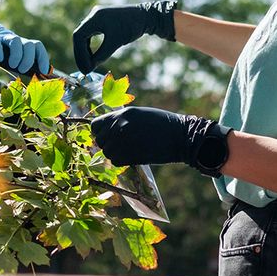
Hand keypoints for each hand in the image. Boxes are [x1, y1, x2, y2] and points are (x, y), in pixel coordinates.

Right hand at [0, 0, 49, 73]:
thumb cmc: (1, 52)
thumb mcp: (12, 59)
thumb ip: (22, 66)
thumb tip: (33, 77)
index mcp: (24, 45)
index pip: (38, 47)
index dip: (43, 58)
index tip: (44, 71)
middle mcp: (17, 40)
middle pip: (29, 45)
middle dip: (28, 59)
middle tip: (22, 69)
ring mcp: (4, 38)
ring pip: (15, 41)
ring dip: (17, 55)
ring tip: (13, 66)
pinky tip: (0, 59)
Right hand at [73, 1, 175, 72]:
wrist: (146, 16)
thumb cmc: (132, 27)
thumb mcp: (116, 42)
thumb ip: (102, 54)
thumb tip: (90, 67)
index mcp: (94, 17)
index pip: (78, 36)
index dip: (80, 54)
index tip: (85, 67)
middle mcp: (93, 15)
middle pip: (79, 36)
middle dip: (81, 54)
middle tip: (85, 69)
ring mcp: (97, 16)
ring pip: (84, 36)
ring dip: (85, 51)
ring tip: (89, 65)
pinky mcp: (102, 20)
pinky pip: (91, 34)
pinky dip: (90, 46)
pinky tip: (93, 56)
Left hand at [91, 105, 229, 172]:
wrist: (180, 136)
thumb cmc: (162, 124)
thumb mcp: (139, 115)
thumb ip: (122, 121)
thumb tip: (108, 130)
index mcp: (122, 114)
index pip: (96, 125)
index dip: (100, 132)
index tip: (107, 136)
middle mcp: (120, 126)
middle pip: (100, 140)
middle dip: (108, 144)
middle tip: (121, 146)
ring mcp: (124, 141)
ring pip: (107, 152)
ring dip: (116, 154)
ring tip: (129, 150)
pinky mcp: (131, 155)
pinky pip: (116, 161)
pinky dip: (122, 161)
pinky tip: (133, 156)